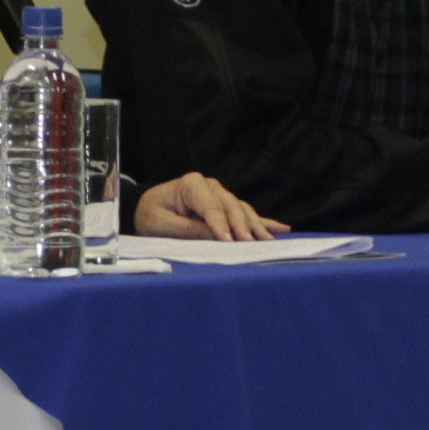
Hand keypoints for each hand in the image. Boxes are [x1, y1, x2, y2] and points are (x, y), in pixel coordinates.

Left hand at [133, 173, 289, 241]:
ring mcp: (220, 194)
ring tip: (268, 242)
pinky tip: (281, 228)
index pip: (211, 207)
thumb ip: (188, 229)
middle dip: (242, 226)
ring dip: (256, 226)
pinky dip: (263, 221)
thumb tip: (215, 237)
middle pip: (231, 207)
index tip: (229, 241)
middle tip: (250, 244)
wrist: (147, 207)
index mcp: (191, 185)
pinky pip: (247, 213)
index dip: (221, 225)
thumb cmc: (151, 215)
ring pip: (242, 210)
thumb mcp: (162, 225)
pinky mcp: (225, 205)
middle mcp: (210, 186)